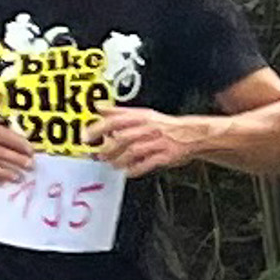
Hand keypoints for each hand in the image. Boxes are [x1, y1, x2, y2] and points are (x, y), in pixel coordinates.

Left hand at [87, 106, 202, 174]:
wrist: (191, 135)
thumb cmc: (165, 126)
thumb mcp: (143, 114)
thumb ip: (120, 112)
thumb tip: (100, 108)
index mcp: (141, 117)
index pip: (116, 120)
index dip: (99, 128)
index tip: (88, 136)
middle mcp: (149, 128)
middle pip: (123, 138)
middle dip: (108, 148)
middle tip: (100, 155)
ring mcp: (158, 142)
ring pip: (134, 151)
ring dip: (120, 160)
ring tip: (113, 164)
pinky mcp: (165, 155)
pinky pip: (148, 163)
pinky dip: (136, 169)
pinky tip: (128, 171)